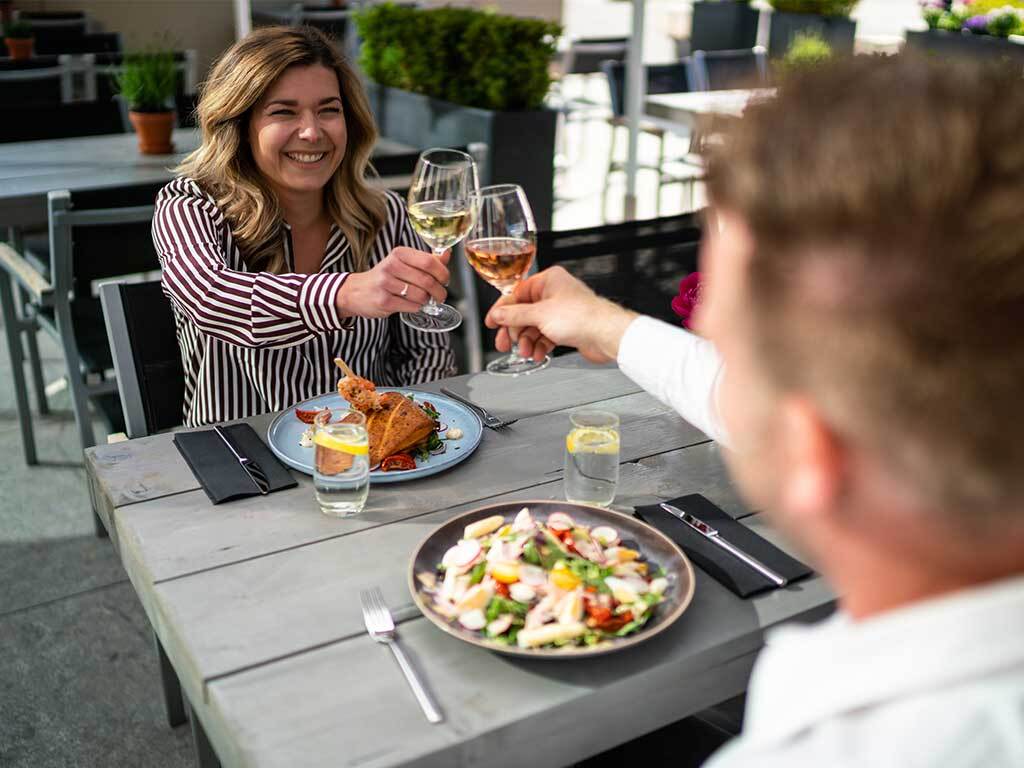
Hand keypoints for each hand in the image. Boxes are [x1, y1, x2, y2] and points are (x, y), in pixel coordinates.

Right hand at [336, 247, 449, 317]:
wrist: (356, 291)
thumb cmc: (385, 277)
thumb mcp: (403, 263)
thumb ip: (426, 260)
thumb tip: (447, 253)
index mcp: (399, 253)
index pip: (429, 261)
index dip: (443, 273)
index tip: (445, 280)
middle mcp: (391, 266)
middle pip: (427, 280)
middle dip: (439, 291)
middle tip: (440, 295)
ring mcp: (386, 284)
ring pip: (421, 295)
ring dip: (427, 300)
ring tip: (425, 300)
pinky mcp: (384, 301)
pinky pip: (412, 306)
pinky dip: (417, 307)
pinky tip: (413, 304)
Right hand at [485, 267, 637, 363]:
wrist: (606, 335)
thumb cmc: (581, 317)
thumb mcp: (540, 315)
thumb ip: (515, 315)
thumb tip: (498, 314)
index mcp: (548, 281)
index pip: (516, 293)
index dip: (502, 310)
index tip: (492, 322)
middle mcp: (554, 293)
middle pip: (524, 312)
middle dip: (515, 330)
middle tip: (504, 344)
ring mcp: (560, 311)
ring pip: (534, 326)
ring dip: (527, 341)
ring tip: (525, 352)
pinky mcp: (567, 327)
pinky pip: (545, 335)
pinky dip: (539, 345)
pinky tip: (537, 354)